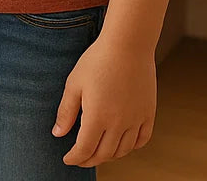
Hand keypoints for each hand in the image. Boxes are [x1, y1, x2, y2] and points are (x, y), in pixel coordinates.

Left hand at [53, 35, 155, 166]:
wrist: (127, 46)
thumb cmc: (97, 61)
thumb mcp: (74, 83)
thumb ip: (66, 111)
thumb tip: (58, 134)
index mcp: (97, 117)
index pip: (85, 149)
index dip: (75, 158)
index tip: (67, 159)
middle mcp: (119, 123)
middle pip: (104, 153)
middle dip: (90, 159)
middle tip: (81, 159)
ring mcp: (136, 120)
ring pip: (123, 150)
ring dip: (109, 155)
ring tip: (98, 152)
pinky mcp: (148, 113)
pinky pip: (142, 140)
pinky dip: (131, 147)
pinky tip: (122, 144)